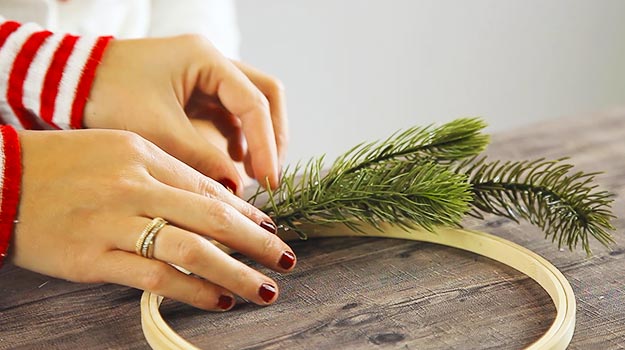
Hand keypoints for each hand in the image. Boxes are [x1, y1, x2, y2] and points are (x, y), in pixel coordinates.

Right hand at [11, 130, 295, 309]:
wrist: (3, 179)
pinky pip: (154, 277)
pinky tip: (217, 301)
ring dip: (235, 273)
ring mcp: (114, 224)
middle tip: (287, 259)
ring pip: (191, 251)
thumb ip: (167, 173)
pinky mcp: (93, 258)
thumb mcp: (121, 150)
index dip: (247, 214)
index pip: (210, 190)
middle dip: (257, 243)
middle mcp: (135, 187)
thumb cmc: (65, 163)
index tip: (273, 230)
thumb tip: (217, 201)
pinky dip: (191, 290)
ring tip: (264, 289)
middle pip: (212, 219)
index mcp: (145, 156)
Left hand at [83, 35, 287, 191]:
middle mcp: (212, 63)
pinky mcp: (194, 93)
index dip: (267, 144)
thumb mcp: (159, 131)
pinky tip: (232, 163)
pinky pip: (228, 115)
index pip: (255, 103)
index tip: (269, 180)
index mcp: (207, 59)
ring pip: (249, 107)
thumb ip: (203, 160)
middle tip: (271, 175)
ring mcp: (204, 76)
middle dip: (273, 137)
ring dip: (257, 139)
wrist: (68, 84)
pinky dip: (237, 139)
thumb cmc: (107, 95)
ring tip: (255, 174)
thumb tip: (237, 189)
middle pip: (265, 96)